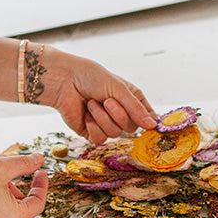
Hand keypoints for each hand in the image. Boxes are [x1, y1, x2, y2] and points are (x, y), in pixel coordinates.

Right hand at [0, 154, 48, 217]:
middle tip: (10, 174)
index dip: (41, 185)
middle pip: (20, 210)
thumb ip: (25, 164)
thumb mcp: (1, 166)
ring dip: (4, 197)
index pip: (37, 203)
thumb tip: (37, 161)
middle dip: (19, 190)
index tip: (39, 174)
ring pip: (4, 214)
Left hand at [39, 48, 156, 144]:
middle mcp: (120, 113)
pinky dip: (93, 126)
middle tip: (107, 100)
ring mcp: (106, 124)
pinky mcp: (91, 132)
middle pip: (131, 128)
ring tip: (91, 103)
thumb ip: (136, 108)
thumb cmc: (91, 77)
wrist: (64, 81)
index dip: (148, 122)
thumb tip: (152, 125)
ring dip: (102, 118)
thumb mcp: (119, 89)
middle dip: (118, 114)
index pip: (147, 117)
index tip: (151, 125)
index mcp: (131, 100)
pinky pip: (100, 139)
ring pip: (115, 133)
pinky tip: (86, 114)